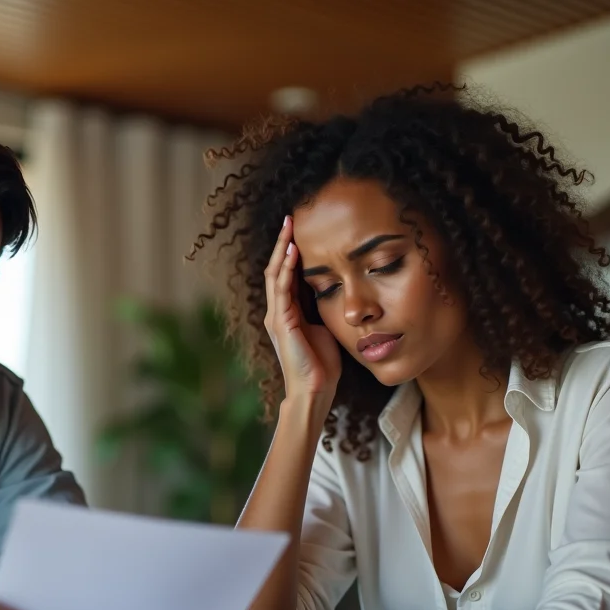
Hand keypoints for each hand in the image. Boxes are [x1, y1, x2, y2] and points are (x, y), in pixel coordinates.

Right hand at [264, 215, 341, 400]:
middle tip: (290, 219)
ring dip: (282, 250)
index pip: (286, 275)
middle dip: (283, 243)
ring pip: (275, 274)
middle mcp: (277, 311)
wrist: (315, 390)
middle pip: (276, 269)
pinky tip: (293, 252)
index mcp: (287, 313)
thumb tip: (334, 291)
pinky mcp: (281, 322)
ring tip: (289, 228)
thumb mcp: (324, 328)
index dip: (292, 252)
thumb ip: (321, 310)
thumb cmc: (321, 365)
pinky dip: (286, 268)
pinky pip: (281, 289)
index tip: (301, 230)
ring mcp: (276, 316)